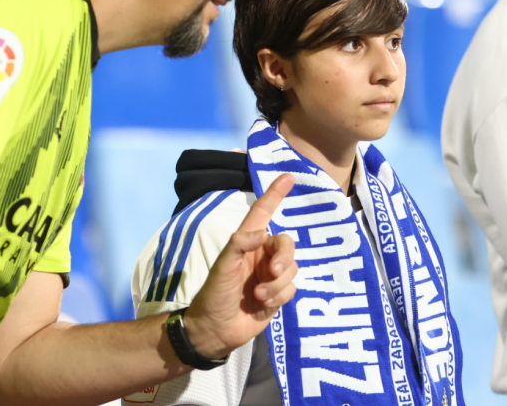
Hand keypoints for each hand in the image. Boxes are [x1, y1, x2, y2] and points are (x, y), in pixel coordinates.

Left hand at [181, 174, 296, 359]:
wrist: (216, 329)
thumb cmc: (214, 293)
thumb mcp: (222, 266)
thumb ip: (241, 244)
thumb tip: (264, 233)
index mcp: (248, 242)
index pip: (264, 212)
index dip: (275, 194)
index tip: (288, 176)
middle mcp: (262, 255)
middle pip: (287, 244)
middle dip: (284, 258)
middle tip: (274, 272)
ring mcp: (271, 275)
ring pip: (292, 269)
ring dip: (277, 284)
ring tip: (258, 294)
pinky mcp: (278, 294)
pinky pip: (292, 289)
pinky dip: (279, 296)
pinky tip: (263, 304)